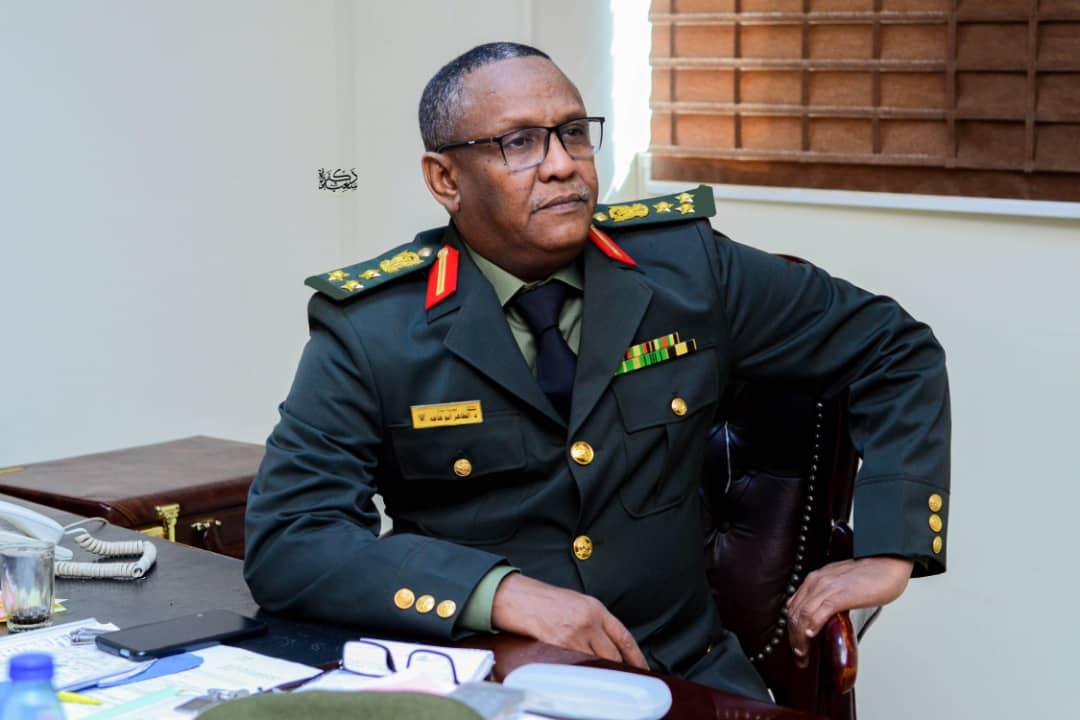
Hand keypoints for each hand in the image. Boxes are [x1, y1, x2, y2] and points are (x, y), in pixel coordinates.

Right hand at [491, 573, 647, 669]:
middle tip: (623, 679)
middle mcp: (588, 621)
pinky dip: (582, 673)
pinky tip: (582, 677)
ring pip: (597, 663)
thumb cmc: (546, 601)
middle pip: (613, 654)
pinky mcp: (559, 647)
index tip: (642, 668)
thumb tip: (611, 644)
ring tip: (602, 680)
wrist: (520, 599)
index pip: (624, 636)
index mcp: (595, 608)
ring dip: (600, 673)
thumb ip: (596, 621)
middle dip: (619, 669)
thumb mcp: (578, 602)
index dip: (636, 656)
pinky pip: (577, 667)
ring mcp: (574, 635)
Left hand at [786, 556, 912, 667]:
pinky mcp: (839, 595)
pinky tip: (811, 636)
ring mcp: (826, 588)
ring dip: (800, 638)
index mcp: (815, 579)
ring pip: (802, 615)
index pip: (794, 607)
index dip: (791, 628)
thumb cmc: (869, 574)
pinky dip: (812, 626)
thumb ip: (828, 594)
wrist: (888, 563)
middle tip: (799, 656)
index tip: (796, 644)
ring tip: (804, 654)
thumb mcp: (840, 581)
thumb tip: (824, 614)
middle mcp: (816, 582)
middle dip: (793, 637)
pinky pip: (818, 613)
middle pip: (794, 613)